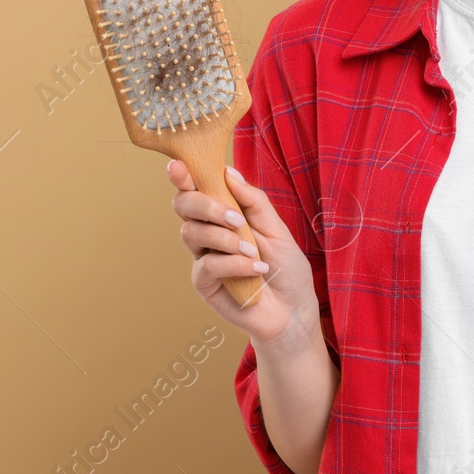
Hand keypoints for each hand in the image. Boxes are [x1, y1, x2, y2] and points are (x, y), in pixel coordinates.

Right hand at [168, 160, 321, 350]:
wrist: (294, 308)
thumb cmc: (286, 266)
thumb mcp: (276, 227)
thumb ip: (253, 201)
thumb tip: (228, 172)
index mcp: (223, 213)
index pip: (196, 189)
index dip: (183, 176)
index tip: (180, 166)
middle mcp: (207, 232)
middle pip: (184, 206)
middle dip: (204, 204)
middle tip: (233, 217)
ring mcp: (203, 257)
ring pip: (191, 233)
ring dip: (223, 237)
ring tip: (252, 249)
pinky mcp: (204, 283)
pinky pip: (207, 264)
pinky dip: (233, 263)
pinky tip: (255, 268)